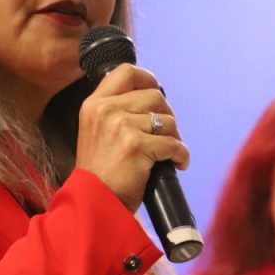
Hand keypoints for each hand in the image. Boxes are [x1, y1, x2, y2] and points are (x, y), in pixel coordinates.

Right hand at [73, 64, 188, 211]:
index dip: (148, 79)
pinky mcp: (137, 146)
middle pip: (155, 96)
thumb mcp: (95, 131)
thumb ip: (115, 112)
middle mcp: (106, 110)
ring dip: (174, 137)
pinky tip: (177, 164)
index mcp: (94, 104)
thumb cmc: (99, 173)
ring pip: (167, 120)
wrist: (93, 203)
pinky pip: (174, 144)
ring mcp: (121, 127)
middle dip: (167, 115)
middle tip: (165, 134)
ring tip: (167, 153)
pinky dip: (181, 155)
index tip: (157, 94)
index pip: (126, 72)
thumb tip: (152, 101)